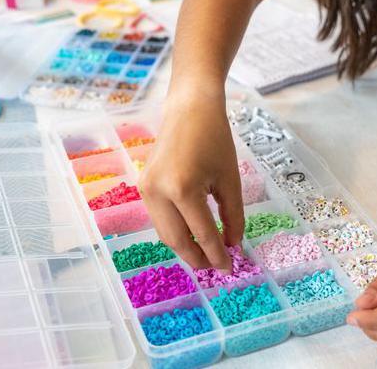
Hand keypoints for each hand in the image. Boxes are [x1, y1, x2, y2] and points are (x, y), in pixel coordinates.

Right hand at [139, 90, 243, 271]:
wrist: (189, 109)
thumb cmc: (215, 139)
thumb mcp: (230, 180)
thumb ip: (233, 216)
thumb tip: (233, 245)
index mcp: (182, 189)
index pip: (202, 233)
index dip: (217, 254)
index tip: (230, 268)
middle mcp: (158, 192)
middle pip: (176, 240)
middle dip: (197, 258)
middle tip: (216, 268)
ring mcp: (146, 189)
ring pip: (165, 232)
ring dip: (185, 247)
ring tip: (206, 256)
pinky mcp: (144, 186)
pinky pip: (160, 218)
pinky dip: (176, 231)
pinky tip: (193, 236)